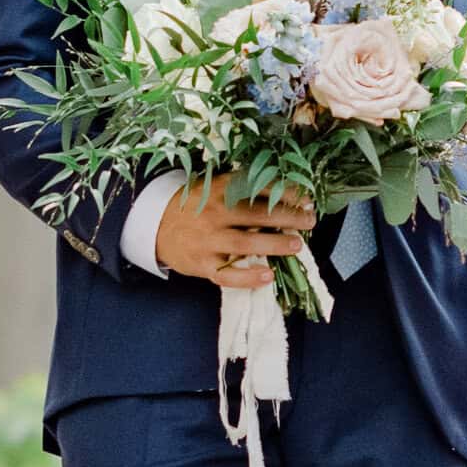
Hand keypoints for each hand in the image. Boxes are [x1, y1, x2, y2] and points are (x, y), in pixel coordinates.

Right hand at [156, 180, 316, 289]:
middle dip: (289, 217)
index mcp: (220, 190)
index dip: (286, 193)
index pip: (259, 189)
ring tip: (297, 245)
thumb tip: (284, 193)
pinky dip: (248, 277)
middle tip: (310, 221)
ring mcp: (208, 240)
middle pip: (258, 215)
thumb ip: (241, 189)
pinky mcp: (202, 264)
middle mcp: (215, 214)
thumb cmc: (194, 206)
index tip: (307, 198)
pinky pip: (227, 274)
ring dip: (275, 244)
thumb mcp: (213, 188)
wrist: (155, 225)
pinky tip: (268, 276)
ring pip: (246, 243)